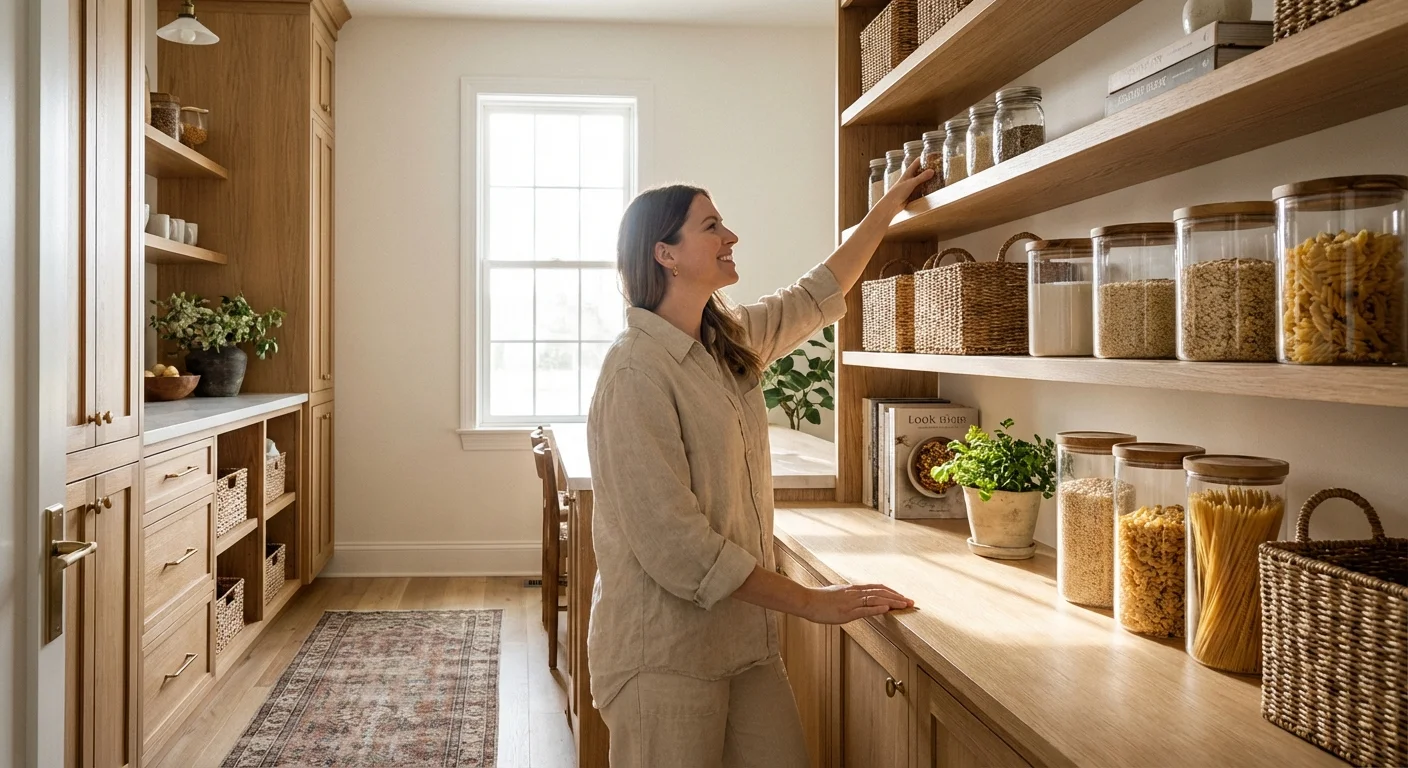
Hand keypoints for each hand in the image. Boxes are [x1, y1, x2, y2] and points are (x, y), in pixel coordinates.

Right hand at [799, 583, 913, 624]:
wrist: (806, 601)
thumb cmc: (819, 600)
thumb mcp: (837, 595)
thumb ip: (849, 596)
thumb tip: (856, 599)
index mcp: (853, 589)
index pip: (877, 588)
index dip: (891, 592)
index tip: (903, 596)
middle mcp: (855, 593)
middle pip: (880, 592)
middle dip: (897, 597)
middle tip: (911, 602)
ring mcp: (851, 602)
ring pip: (876, 599)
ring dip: (892, 601)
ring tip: (905, 604)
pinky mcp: (846, 612)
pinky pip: (864, 609)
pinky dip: (877, 608)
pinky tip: (887, 608)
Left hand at [874, 158, 934, 218]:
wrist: (891, 205)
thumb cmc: (898, 192)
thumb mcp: (911, 183)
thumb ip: (922, 177)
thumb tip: (932, 171)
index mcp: (909, 172)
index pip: (918, 162)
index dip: (925, 158)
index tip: (934, 156)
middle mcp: (911, 178)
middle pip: (922, 171)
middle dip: (930, 170)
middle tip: (940, 168)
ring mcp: (912, 186)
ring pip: (923, 181)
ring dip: (929, 180)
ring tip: (940, 178)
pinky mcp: (913, 194)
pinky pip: (922, 190)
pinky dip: (927, 189)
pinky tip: (934, 189)